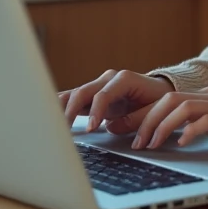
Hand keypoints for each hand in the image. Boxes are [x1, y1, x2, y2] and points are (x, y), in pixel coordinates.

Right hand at [58, 69, 173, 133]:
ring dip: (61, 108)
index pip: (103, 94)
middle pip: (83, 91)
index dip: (95, 111)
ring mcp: (98, 85)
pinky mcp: (92, 95)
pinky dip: (62, 108)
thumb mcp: (155, 108)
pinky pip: (74, 99)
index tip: (91, 128)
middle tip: (64, 130)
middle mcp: (108, 79)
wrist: (158, 91)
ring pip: (74, 93)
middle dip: (72, 111)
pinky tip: (50, 117)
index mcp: (124, 79)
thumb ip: (137, 118)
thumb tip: (111, 127)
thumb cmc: (157, 99)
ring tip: (49, 123)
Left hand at [132, 84, 207, 154]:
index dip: (146, 114)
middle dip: (148, 120)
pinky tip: (182, 143)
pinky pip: (207, 121)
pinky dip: (190, 132)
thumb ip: (201, 121)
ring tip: (152, 145)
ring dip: (162, 127)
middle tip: (136, 142)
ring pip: (184, 108)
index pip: (170, 98)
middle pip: (171, 99)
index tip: (131, 131)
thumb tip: (172, 132)